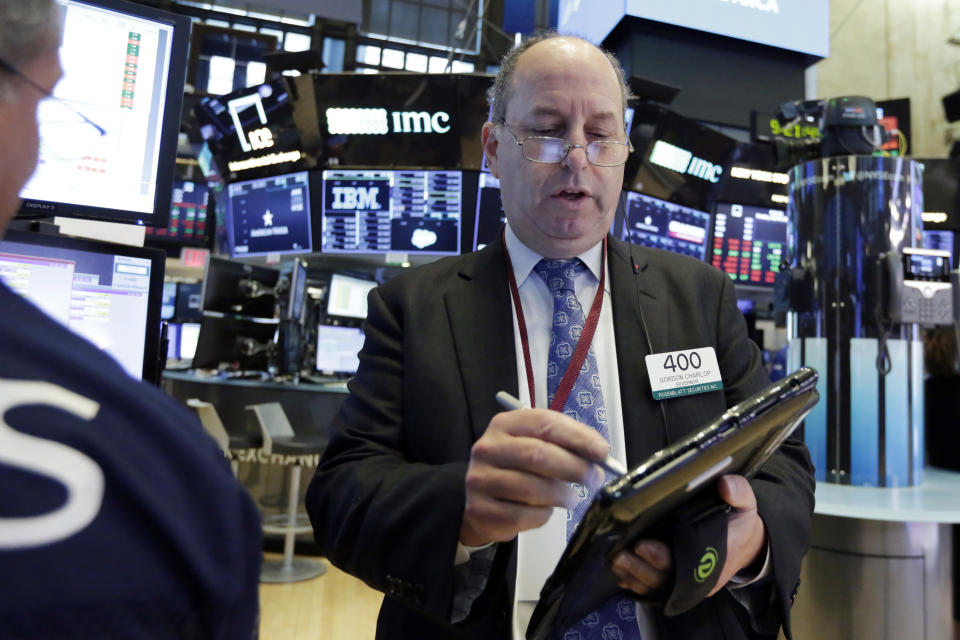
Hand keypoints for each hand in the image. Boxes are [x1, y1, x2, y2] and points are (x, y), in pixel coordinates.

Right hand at [459, 408, 608, 546]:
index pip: (544, 423)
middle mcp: (488, 448)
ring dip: (561, 495)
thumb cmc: (516, 470)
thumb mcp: (535, 447)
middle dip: (574, 467)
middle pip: (538, 454)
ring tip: (572, 499)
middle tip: (594, 479)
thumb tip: (600, 454)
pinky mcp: (481, 510)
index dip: (577, 437)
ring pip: (532, 488)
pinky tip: (545, 510)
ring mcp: (481, 479)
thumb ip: (565, 445)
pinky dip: (543, 515)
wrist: (482, 502)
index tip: (602, 451)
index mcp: (504, 425)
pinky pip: (522, 515)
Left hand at [610, 474, 765, 597]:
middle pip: (666, 577)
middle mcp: (700, 574)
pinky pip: (657, 589)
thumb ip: (739, 491)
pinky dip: (638, 584)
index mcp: (716, 556)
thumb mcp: (746, 504)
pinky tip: (622, 576)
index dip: (661, 555)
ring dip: (634, 575)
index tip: (641, 545)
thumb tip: (724, 485)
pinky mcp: (680, 584)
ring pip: (658, 585)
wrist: (747, 545)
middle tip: (618, 555)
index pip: (685, 561)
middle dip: (640, 567)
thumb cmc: (739, 522)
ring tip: (615, 563)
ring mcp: (689, 583)